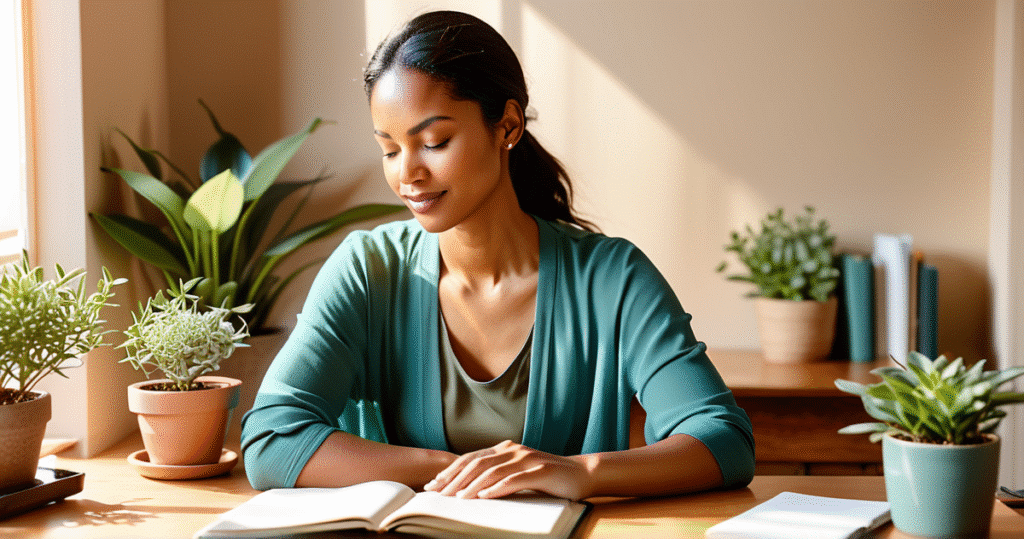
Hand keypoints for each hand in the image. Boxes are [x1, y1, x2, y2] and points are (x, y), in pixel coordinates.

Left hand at [423, 440, 592, 499]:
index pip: (471, 459)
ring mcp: (527, 459)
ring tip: (457, 497)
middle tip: (438, 493)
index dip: (451, 471)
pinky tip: (485, 496)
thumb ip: (498, 473)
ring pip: (493, 471)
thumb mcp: (518, 471)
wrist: (581, 473)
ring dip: (472, 485)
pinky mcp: (540, 471)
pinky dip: (498, 488)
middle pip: (478, 464)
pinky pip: (515, 479)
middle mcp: (513, 450)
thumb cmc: (547, 476)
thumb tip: (468, 487)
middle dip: (455, 479)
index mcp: (505, 449)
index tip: (433, 485)